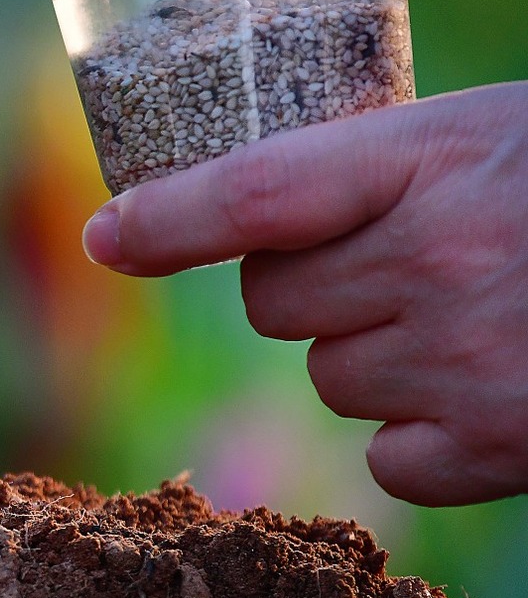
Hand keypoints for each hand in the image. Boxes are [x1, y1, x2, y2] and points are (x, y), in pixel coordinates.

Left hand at [81, 82, 527, 504]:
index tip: (109, 238)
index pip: (253, 192)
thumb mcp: (491, 136)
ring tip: (475, 316)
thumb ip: (381, 170)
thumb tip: (244, 218)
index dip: (165, 219)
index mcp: (435, 158)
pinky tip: (493, 391)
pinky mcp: (506, 448)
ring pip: (331, 378)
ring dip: (375, 356)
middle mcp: (438, 262)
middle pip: (276, 303)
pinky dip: (425, 438)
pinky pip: (390, 461)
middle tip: (402, 260)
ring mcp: (469, 363)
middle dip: (315, 287)